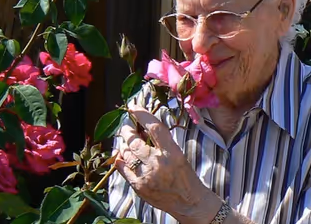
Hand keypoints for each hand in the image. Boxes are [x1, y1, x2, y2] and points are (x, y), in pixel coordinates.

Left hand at [115, 105, 221, 222]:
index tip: (133, 106)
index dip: (142, 114)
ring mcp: (147, 175)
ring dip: (124, 144)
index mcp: (173, 153)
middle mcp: (159, 163)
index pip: (154, 127)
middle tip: (127, 126)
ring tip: (127, 141)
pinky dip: (121, 159)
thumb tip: (142, 128)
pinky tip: (122, 156)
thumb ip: (162, 143)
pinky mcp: (139, 186)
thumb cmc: (185, 176)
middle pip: (135, 140)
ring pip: (127, 153)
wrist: (189, 203)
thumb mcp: (179, 155)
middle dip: (128, 130)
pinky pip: (123, 168)